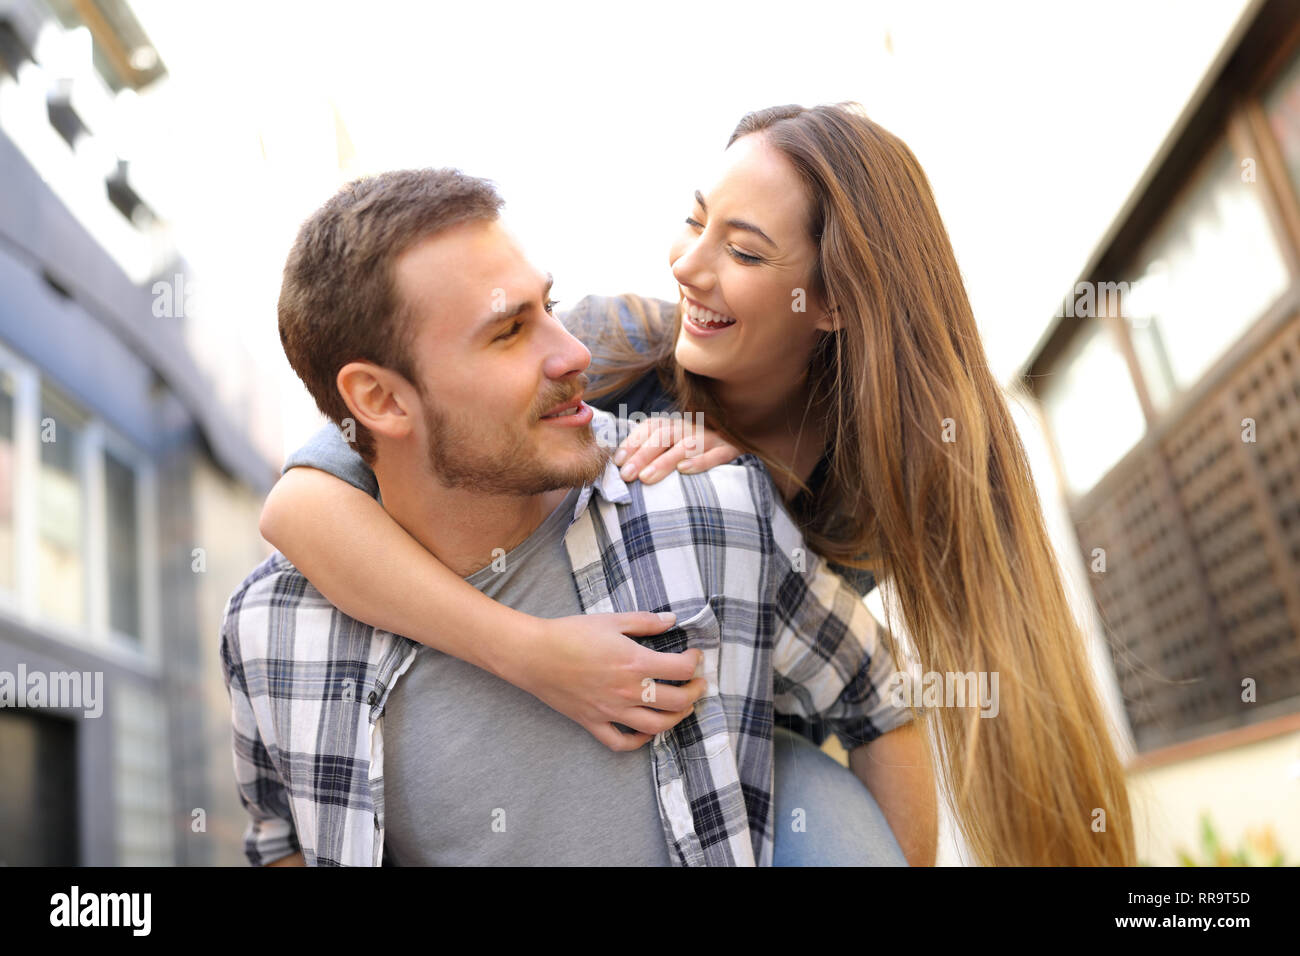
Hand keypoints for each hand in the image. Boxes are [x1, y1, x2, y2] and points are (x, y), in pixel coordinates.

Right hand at [504, 612, 708, 751]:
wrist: (534, 654)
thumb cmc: (571, 633)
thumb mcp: (612, 620)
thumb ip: (645, 622)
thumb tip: (672, 620)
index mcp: (635, 662)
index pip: (681, 669)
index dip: (695, 663)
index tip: (695, 657)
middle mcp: (628, 691)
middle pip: (676, 701)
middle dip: (695, 692)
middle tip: (698, 684)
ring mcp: (611, 710)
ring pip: (656, 726)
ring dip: (677, 718)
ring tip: (683, 707)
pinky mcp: (593, 722)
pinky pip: (621, 742)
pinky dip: (639, 742)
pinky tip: (647, 731)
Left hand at [613, 415, 741, 483]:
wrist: (742, 446)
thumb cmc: (700, 454)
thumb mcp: (676, 448)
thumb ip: (652, 453)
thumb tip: (621, 466)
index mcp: (676, 426)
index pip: (652, 426)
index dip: (633, 441)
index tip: (618, 461)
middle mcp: (692, 428)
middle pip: (664, 436)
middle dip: (642, 455)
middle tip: (627, 475)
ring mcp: (711, 439)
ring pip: (686, 446)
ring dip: (664, 461)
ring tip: (646, 478)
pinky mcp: (730, 451)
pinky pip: (715, 455)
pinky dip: (700, 461)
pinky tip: (684, 470)